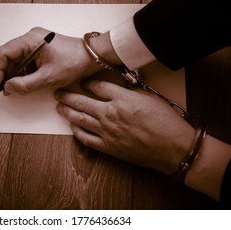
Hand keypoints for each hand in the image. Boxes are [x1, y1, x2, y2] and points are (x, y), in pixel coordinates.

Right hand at [0, 27, 101, 94]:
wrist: (91, 57)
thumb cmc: (74, 62)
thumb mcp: (48, 77)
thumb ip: (25, 84)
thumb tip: (8, 87)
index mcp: (31, 40)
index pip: (5, 52)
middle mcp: (31, 37)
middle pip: (9, 55)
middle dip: (6, 73)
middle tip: (5, 89)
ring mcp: (36, 42)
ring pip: (17, 58)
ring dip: (14, 73)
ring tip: (14, 88)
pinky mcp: (41, 48)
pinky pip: (26, 58)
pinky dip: (23, 71)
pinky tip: (24, 82)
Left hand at [54, 80, 195, 174]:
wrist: (172, 147)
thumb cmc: (165, 122)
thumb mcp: (149, 97)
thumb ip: (130, 91)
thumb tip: (120, 86)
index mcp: (121, 99)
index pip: (97, 86)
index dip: (87, 83)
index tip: (83, 83)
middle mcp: (110, 113)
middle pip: (82, 101)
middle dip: (67, 95)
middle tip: (58, 92)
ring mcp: (107, 131)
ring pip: (80, 119)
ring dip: (67, 111)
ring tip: (59, 106)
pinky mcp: (108, 147)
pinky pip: (87, 139)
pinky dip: (77, 132)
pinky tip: (72, 127)